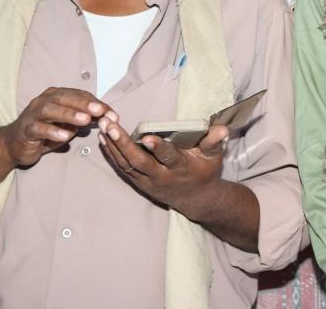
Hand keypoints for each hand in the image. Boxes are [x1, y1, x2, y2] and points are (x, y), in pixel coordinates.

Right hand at [2, 87, 113, 166]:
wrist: (15, 144)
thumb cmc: (46, 131)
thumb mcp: (69, 125)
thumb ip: (85, 119)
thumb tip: (109, 117)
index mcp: (56, 96)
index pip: (79, 95)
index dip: (96, 103)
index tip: (112, 114)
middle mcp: (43, 101)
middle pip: (64, 97)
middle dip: (83, 103)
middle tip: (99, 110)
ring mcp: (33, 114)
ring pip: (50, 110)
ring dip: (69, 114)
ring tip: (85, 120)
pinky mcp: (26, 130)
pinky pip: (38, 129)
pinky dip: (52, 132)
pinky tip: (65, 137)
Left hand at [97, 117, 227, 219]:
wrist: (197, 200)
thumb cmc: (205, 171)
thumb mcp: (213, 156)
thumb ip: (213, 141)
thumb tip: (222, 129)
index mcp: (180, 168)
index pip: (168, 158)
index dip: (158, 148)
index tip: (147, 137)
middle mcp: (161, 177)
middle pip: (138, 162)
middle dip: (122, 144)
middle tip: (110, 126)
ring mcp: (148, 181)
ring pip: (126, 165)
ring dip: (112, 146)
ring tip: (103, 127)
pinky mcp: (139, 182)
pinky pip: (122, 168)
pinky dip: (112, 154)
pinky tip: (103, 139)